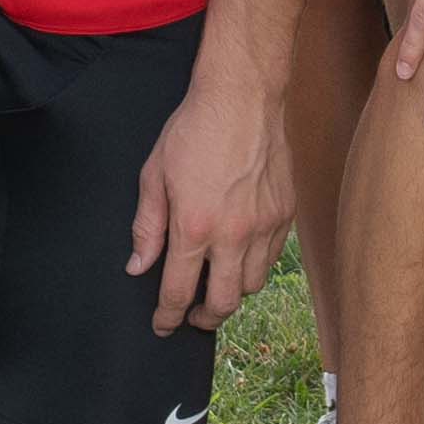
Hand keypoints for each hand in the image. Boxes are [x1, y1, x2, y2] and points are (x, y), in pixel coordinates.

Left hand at [124, 65, 296, 336]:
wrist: (243, 97)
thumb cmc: (193, 131)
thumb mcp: (154, 176)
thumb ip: (147, 227)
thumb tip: (138, 266)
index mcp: (194, 227)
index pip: (178, 290)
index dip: (167, 316)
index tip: (162, 326)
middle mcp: (233, 235)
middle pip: (223, 302)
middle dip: (204, 317)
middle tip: (192, 314)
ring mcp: (264, 226)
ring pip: (251, 285)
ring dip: (231, 292)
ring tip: (215, 283)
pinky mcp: (285, 214)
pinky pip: (272, 259)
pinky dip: (254, 266)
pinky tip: (239, 255)